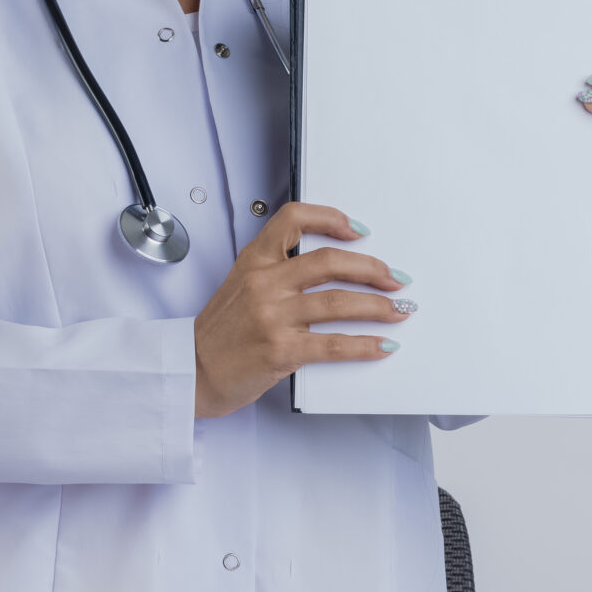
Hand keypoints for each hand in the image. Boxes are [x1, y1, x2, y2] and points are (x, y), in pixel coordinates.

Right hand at [193, 202, 411, 417]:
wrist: (193, 372)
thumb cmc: (220, 335)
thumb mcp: (240, 288)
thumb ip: (277, 275)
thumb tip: (332, 274)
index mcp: (254, 262)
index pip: (293, 219)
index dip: (330, 218)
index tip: (357, 231)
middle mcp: (264, 284)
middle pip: (330, 261)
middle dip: (372, 269)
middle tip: (394, 279)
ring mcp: (272, 317)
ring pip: (339, 302)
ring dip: (378, 307)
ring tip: (398, 311)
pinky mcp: (281, 350)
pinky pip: (334, 344)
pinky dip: (365, 345)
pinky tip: (382, 345)